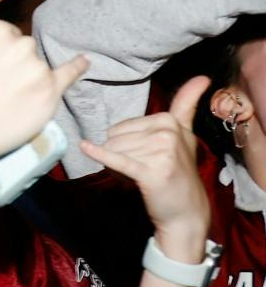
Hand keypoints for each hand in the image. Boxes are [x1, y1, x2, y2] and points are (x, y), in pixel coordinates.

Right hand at [0, 0, 87, 161]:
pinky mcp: (50, 92)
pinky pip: (69, 72)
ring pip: (38, 64)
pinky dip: (77, 66)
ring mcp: (37, 69)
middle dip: (13, 63)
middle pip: (24, 48)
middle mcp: (20, 46)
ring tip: (6, 98)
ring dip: (28, 77)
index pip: (6, 34)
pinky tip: (84, 62)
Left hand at [80, 75, 212, 254]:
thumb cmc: (177, 170)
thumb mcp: (184, 134)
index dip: (124, 141)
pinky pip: (116, 159)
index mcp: (170, 121)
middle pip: (115, 137)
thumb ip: (186, 105)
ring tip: (139, 174)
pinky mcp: (151, 170)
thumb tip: (202, 76)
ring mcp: (161, 151)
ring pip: (113, 150)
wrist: (184, 209)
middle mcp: (167, 132)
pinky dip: (99, 155)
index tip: (141, 153)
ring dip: (117, 165)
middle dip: (120, 154)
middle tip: (141, 169)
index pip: (124, 126)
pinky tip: (85, 147)